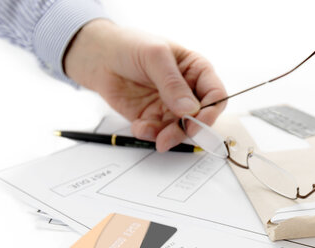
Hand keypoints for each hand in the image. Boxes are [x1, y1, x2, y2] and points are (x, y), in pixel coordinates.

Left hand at [64, 19, 226, 151]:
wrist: (98, 57)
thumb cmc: (129, 46)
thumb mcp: (154, 56)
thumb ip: (172, 83)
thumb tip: (190, 109)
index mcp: (197, 70)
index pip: (216, 94)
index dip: (210, 110)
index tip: (196, 121)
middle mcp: (188, 91)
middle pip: (200, 118)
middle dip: (187, 128)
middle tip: (172, 135)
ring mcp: (172, 106)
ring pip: (181, 130)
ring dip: (167, 135)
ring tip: (148, 130)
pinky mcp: (154, 118)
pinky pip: (159, 133)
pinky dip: (151, 134)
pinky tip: (139, 126)